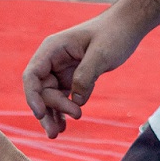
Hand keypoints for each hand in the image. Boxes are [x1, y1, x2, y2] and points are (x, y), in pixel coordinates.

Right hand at [22, 9, 140, 137]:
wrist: (127, 27)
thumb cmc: (113, 34)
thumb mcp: (101, 54)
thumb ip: (86, 76)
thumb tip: (77, 101)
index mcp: (52, 49)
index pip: (32, 75)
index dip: (32, 96)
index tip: (39, 114)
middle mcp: (52, 61)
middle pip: (41, 91)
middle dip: (49, 110)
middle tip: (58, 130)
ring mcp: (60, 71)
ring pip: (49, 98)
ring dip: (52, 115)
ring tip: (57, 133)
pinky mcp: (71, 78)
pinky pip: (62, 98)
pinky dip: (63, 112)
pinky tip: (65, 125)